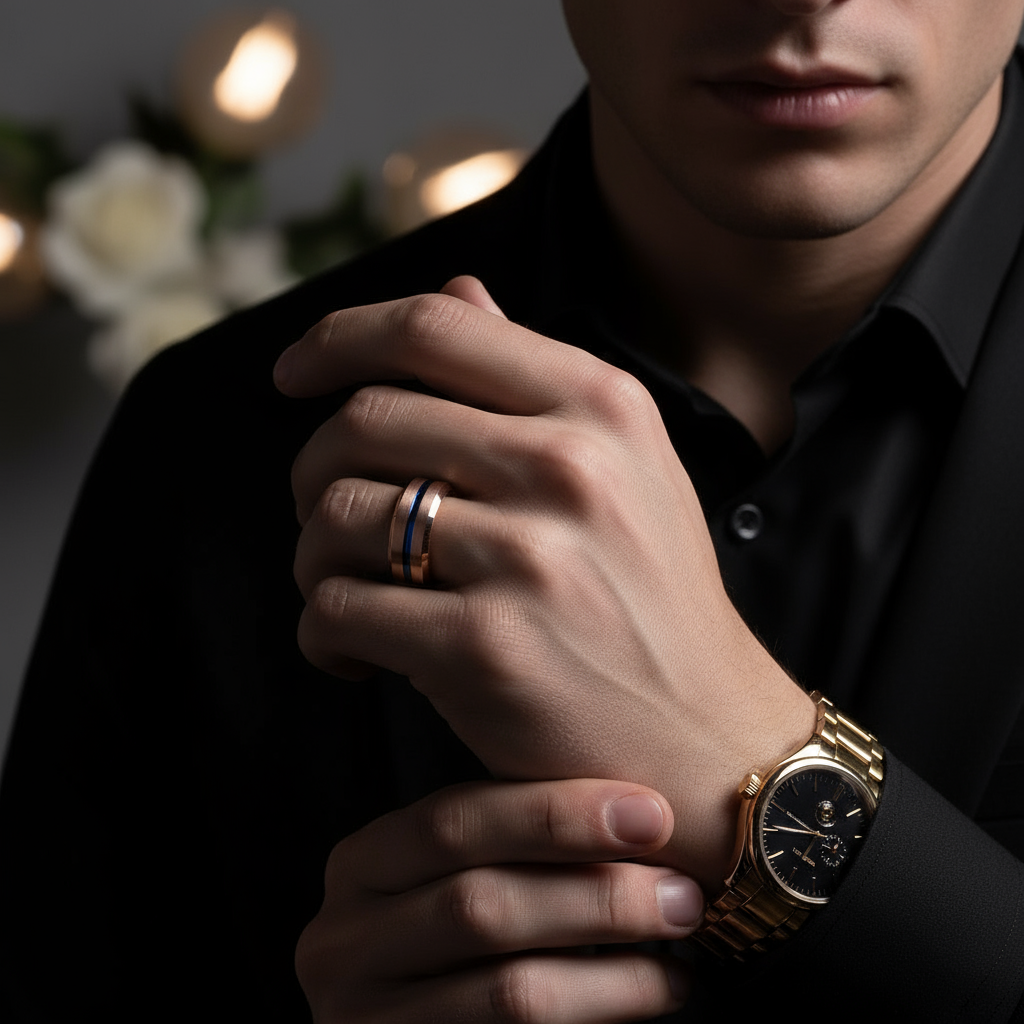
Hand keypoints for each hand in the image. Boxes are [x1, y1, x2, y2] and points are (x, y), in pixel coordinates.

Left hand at [276, 276, 814, 887]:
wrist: (706, 737)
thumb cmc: (652, 600)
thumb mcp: (625, 467)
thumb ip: (534, 380)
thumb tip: (459, 288)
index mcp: (600, 405)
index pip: (434, 327)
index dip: (339, 337)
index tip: (292, 373)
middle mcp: (570, 465)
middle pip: (366, 420)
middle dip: (314, 472)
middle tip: (328, 520)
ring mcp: (530, 556)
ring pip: (340, 514)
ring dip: (313, 556)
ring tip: (342, 592)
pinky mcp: (487, 647)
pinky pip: (339, 609)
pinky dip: (323, 634)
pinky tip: (355, 658)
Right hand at [295, 778, 701, 1022]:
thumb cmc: (459, 936)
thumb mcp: (458, 877)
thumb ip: (513, 845)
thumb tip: (633, 806)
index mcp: (362, 865)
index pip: (452, 821)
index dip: (554, 813)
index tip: (651, 812)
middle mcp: (343, 939)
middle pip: (480, 903)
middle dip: (595, 892)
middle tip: (682, 888)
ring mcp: (362, 1017)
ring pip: (509, 987)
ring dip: (616, 967)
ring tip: (680, 943)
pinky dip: (600, 1011)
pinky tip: (656, 990)